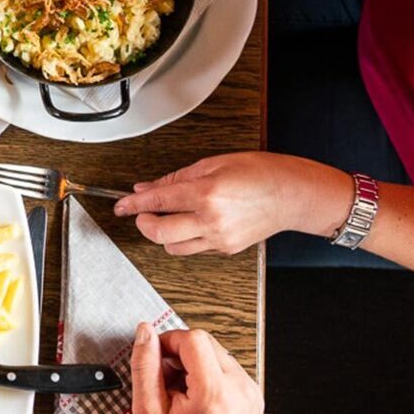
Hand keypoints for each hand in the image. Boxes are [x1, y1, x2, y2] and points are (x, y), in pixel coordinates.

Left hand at [113, 152, 351, 255]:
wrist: (292, 195)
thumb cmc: (259, 173)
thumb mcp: (214, 164)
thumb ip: (176, 178)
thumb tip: (147, 187)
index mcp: (206, 193)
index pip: (157, 202)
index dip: (132, 204)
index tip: (120, 206)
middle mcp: (211, 219)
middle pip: (159, 233)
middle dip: (143, 224)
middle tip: (141, 214)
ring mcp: (219, 238)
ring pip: (174, 247)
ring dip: (163, 234)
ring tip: (168, 217)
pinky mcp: (227, 249)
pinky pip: (194, 249)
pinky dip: (185, 238)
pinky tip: (191, 223)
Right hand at [130, 322, 262, 413]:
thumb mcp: (148, 413)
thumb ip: (145, 367)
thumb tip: (145, 333)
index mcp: (215, 394)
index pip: (194, 339)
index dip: (169, 341)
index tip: (156, 356)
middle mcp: (241, 392)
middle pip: (208, 344)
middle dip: (181, 354)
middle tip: (165, 380)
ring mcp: (252, 396)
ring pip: (218, 355)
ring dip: (196, 365)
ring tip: (180, 395)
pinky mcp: (254, 400)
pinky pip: (229, 371)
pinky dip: (209, 377)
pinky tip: (196, 401)